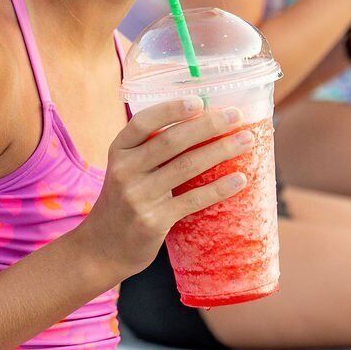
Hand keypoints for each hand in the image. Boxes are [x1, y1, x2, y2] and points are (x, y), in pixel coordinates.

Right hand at [83, 97, 255, 279]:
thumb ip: (151, 148)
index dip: (172, 109)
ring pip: (187, 166)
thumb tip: (203, 121)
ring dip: (221, 150)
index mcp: (118, 150)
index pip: (143, 122)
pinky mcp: (153, 221)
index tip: (200, 101)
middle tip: (236, 115)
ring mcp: (138, 197)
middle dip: (208, 125)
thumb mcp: (126, 168)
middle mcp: (124, 170)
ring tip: (247, 140)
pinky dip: (219, 188)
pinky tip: (240, 179)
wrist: (103, 248)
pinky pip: (193, 200)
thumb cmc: (125, 200)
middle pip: (171, 141)